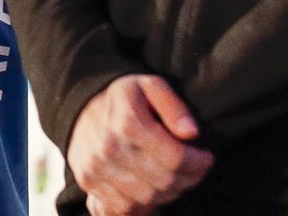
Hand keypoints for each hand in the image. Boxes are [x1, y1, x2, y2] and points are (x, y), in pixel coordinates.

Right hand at [68, 74, 211, 214]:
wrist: (81, 108)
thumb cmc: (125, 98)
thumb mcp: (150, 85)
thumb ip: (174, 106)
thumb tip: (192, 133)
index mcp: (127, 122)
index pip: (174, 157)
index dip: (198, 162)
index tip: (206, 158)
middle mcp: (109, 148)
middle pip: (163, 181)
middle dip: (188, 179)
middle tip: (195, 170)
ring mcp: (97, 168)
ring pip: (147, 198)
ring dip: (169, 193)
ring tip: (176, 178)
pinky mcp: (88, 182)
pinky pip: (124, 207)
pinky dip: (144, 204)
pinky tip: (153, 189)